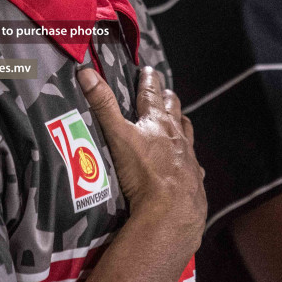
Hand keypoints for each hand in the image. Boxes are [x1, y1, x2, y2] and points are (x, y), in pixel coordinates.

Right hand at [77, 65, 204, 252]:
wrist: (172, 211)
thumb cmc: (143, 172)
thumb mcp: (118, 136)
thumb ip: (103, 105)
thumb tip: (86, 73)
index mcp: (157, 122)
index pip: (151, 94)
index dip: (148, 80)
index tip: (148, 69)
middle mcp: (176, 136)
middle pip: (174, 110)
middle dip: (167, 98)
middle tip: (165, 90)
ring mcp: (188, 157)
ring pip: (187, 133)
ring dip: (182, 123)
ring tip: (180, 118)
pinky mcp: (194, 179)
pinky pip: (195, 165)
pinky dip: (191, 160)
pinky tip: (192, 164)